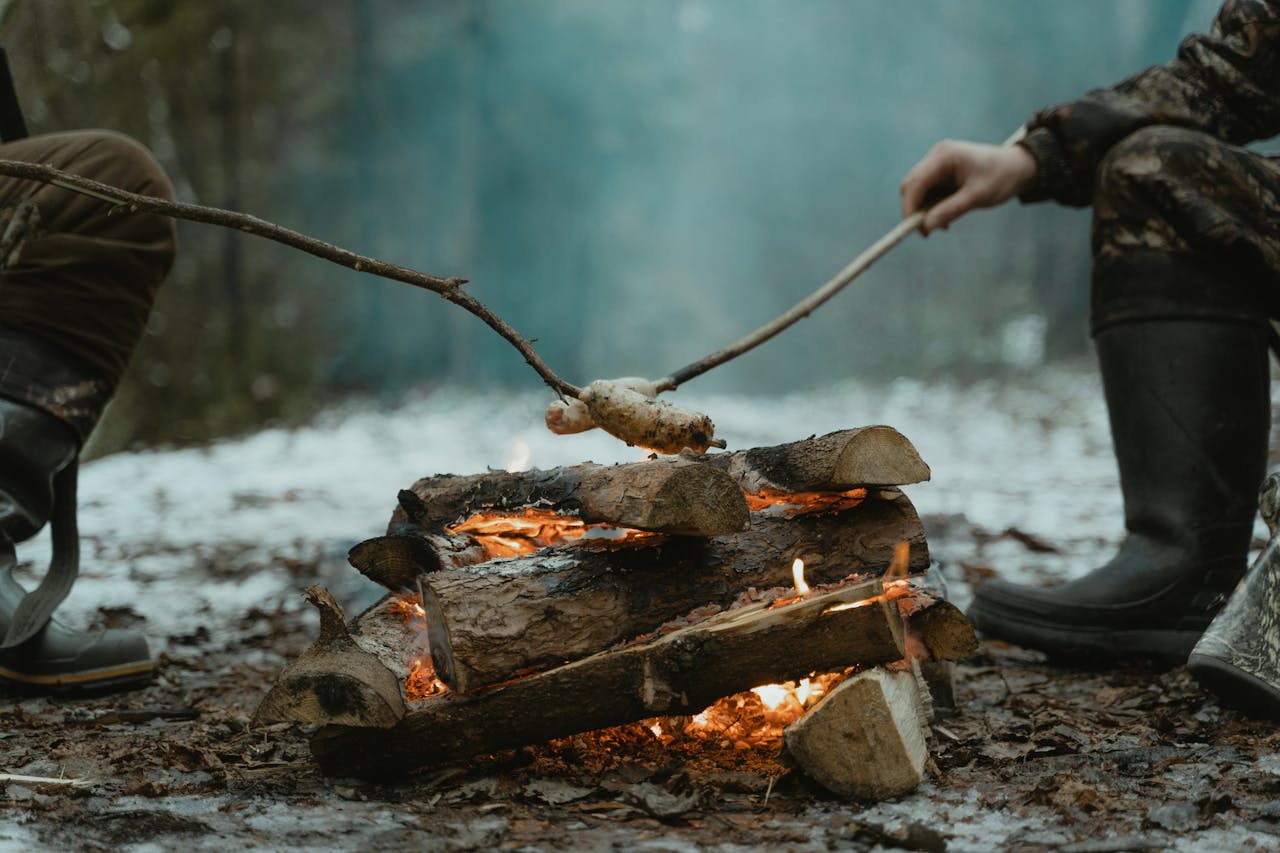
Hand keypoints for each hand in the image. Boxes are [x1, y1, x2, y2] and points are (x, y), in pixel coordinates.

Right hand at [899, 140, 1037, 233]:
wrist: (1018, 167)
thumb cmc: (1001, 177)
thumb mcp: (977, 196)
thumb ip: (950, 210)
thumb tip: (926, 227)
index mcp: (944, 156)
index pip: (914, 182)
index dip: (909, 206)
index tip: (913, 228)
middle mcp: (937, 156)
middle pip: (911, 186)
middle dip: (915, 210)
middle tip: (927, 232)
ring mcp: (938, 163)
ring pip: (918, 191)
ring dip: (925, 210)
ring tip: (943, 226)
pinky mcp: (941, 172)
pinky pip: (928, 191)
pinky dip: (933, 206)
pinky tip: (946, 217)